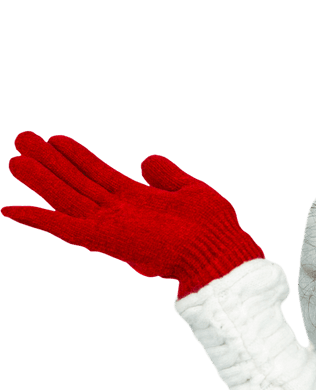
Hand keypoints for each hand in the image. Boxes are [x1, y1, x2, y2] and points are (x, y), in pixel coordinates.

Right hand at [2, 132, 264, 297]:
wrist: (220, 251)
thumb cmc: (214, 227)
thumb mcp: (190, 190)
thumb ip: (167, 175)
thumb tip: (147, 159)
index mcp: (137, 199)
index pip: (98, 173)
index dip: (77, 155)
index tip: (55, 137)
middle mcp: (118, 212)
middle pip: (75, 182)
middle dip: (49, 161)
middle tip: (21, 137)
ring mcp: (110, 226)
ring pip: (65, 198)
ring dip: (40, 179)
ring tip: (14, 158)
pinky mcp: (105, 240)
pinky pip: (64, 228)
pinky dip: (38, 219)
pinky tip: (11, 208)